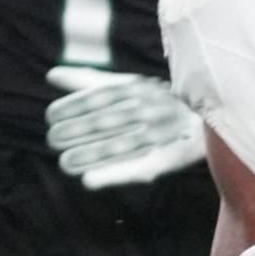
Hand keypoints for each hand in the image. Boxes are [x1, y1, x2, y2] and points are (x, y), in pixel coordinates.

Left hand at [45, 67, 205, 189]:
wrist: (203, 122)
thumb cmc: (155, 101)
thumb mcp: (125, 86)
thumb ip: (89, 81)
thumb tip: (52, 75)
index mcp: (137, 91)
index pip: (98, 98)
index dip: (71, 107)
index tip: (51, 117)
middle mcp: (148, 110)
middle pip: (104, 121)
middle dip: (75, 132)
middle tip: (54, 140)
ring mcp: (157, 135)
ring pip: (116, 146)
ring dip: (87, 156)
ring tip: (65, 163)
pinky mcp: (163, 161)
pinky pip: (135, 168)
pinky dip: (111, 175)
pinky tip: (88, 181)